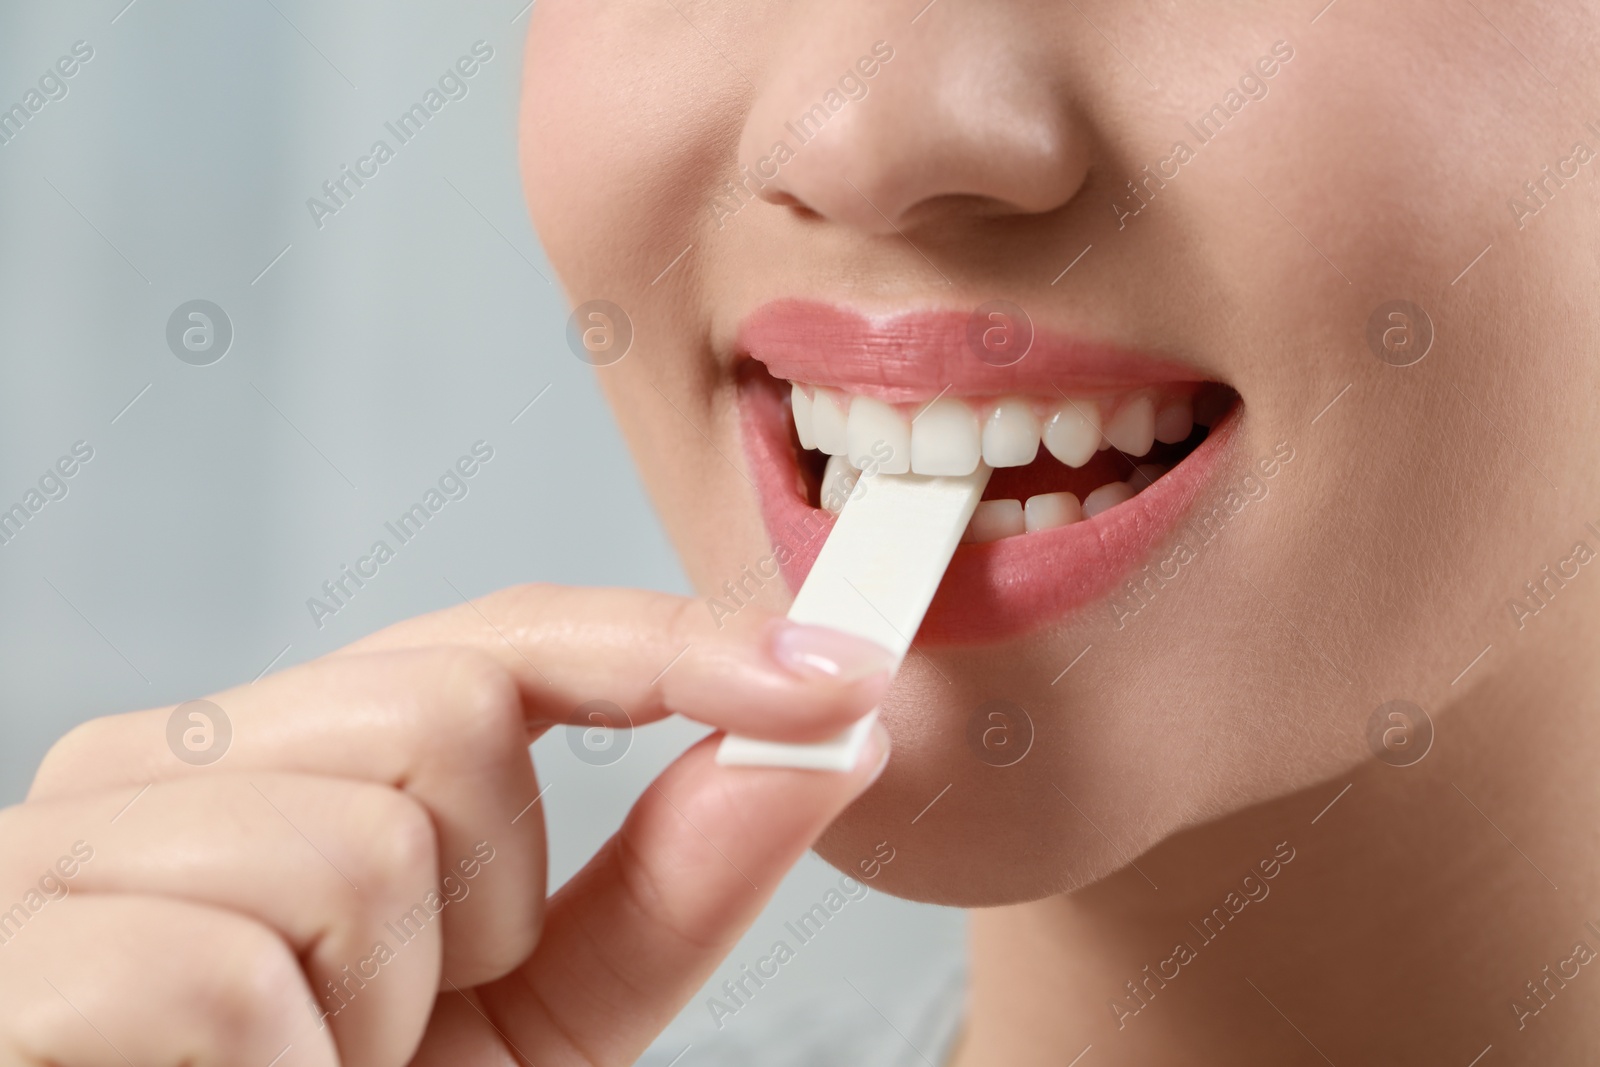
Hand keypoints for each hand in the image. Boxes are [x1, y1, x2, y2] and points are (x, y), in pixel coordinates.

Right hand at [2, 583, 891, 1065]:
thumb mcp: (527, 1023)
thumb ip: (667, 887)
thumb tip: (818, 744)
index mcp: (283, 758)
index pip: (499, 637)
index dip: (673, 644)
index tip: (835, 675)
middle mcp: (160, 759)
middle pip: (450, 710)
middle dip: (486, 903)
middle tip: (394, 1019)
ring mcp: (60, 845)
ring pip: (363, 839)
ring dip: (379, 1013)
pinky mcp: (10, 950)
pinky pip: (231, 968)